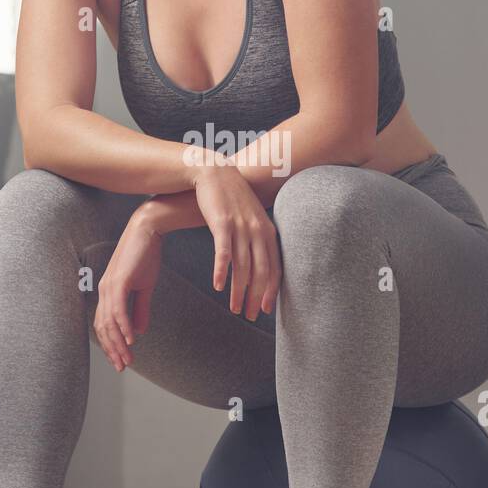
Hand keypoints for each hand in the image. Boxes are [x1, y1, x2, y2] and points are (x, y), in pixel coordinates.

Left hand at [93, 213, 162, 371]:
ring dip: (118, 343)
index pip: (104, 325)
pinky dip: (124, 327)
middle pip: (103, 328)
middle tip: (122, 366)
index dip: (111, 344)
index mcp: (108, 292)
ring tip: (127, 359)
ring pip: (110, 323)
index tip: (121, 360)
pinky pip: (119, 311)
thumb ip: (140, 309)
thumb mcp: (145, 287)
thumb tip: (139, 330)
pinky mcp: (119, 281)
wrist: (148, 230)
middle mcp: (104, 291)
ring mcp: (109, 286)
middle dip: (113, 350)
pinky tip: (131, 340)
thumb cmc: (146, 255)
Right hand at [190, 160, 281, 318]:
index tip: (265, 310)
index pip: (274, 267)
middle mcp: (257, 230)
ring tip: (234, 309)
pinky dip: (221, 271)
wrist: (214, 171)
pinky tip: (218, 286)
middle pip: (260, 272)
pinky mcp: (222, 223)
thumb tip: (259, 262)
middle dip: (256, 297)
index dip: (270, 291)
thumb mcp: (252, 216)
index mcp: (267, 231)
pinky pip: (223, 253)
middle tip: (249, 315)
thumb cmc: (232, 198)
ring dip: (238, 291)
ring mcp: (240, 227)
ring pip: (242, 267)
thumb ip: (257, 237)